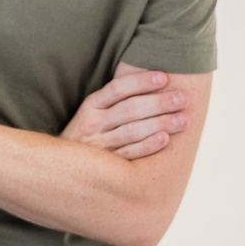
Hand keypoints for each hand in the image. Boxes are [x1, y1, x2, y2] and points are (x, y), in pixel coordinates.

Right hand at [61, 63, 187, 159]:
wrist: (61, 168)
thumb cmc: (87, 134)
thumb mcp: (92, 112)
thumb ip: (114, 99)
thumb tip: (148, 78)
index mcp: (91, 105)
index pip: (118, 88)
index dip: (141, 82)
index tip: (164, 77)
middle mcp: (93, 123)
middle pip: (129, 109)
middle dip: (159, 102)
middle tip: (183, 98)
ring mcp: (99, 145)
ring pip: (132, 131)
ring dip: (160, 123)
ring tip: (183, 119)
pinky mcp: (106, 166)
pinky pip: (130, 154)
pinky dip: (148, 146)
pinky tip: (165, 139)